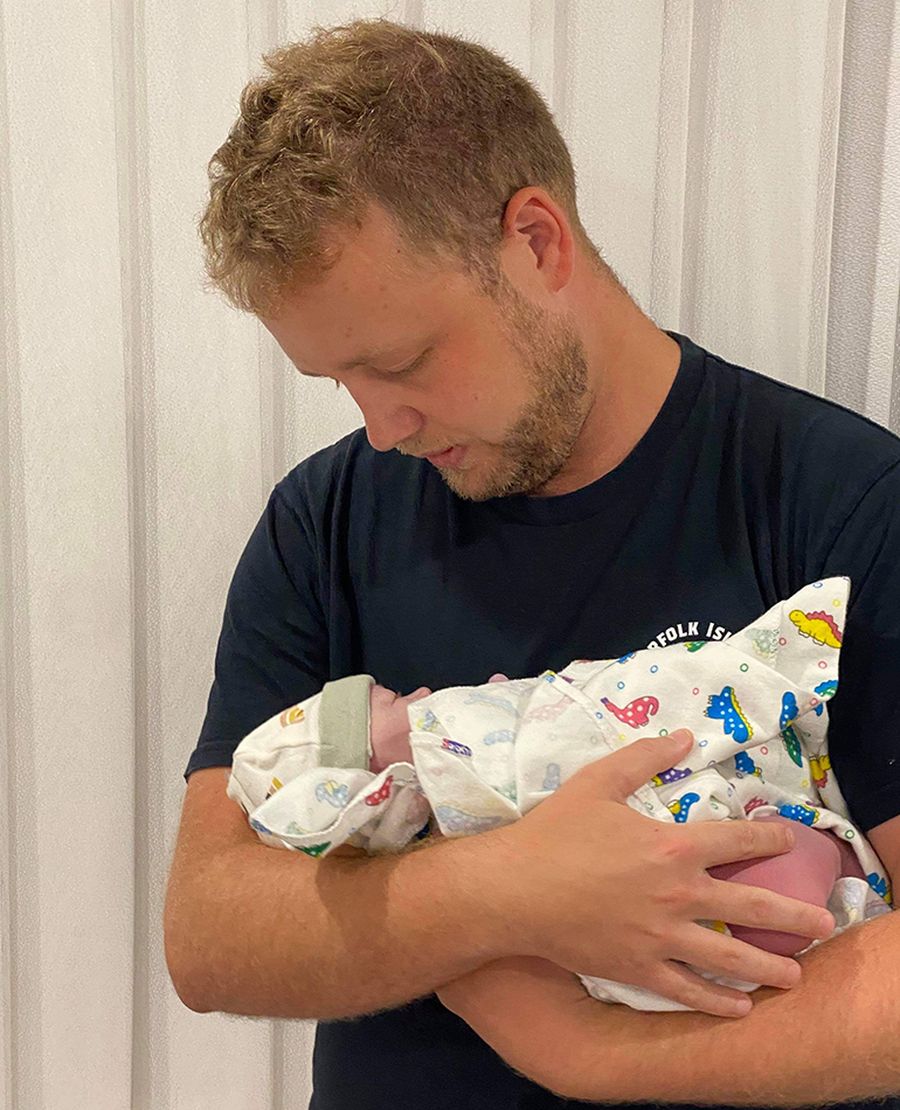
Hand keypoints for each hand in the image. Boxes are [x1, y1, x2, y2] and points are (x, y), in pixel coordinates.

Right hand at [484, 731, 834, 1016]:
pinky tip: (740, 1007)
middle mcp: (679, 894)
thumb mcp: (597, 782)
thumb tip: (685, 736)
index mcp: (672, 845)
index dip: (770, 837)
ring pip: (730, 957)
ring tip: (797, 975)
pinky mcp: (639, 970)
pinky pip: (688, 991)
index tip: (790, 839)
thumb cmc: (554, 832)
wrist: (513, 890)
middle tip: (825, 922)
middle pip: (752, 905)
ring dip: (770, 967)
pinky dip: (718, 1002)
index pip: (738, 839)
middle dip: (795, 913)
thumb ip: (643, 756)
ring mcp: (662, 938)